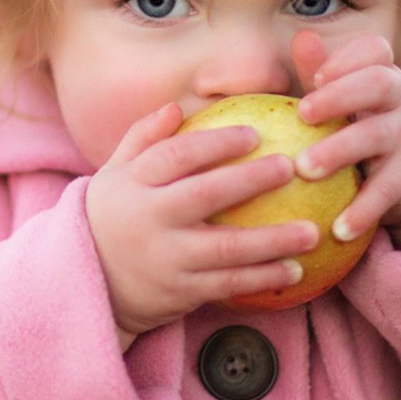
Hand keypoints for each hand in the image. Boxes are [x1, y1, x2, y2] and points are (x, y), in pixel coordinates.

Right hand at [87, 103, 319, 349]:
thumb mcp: (115, 175)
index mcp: (133, 184)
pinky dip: (263, 278)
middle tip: (292, 167)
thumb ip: (143, 139)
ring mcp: (166, 259)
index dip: (216, 142)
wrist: (88, 284)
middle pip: (205, 195)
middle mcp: (149, 220)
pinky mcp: (180, 292)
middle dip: (250, 180)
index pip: (176, 155)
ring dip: (272, 240)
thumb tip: (178, 107)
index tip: (255, 134)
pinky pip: (228, 284)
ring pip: (226, 248)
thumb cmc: (112, 217)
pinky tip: (296, 269)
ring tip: (311, 231)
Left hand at [290, 30, 400, 264]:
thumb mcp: (342, 101)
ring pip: (377, 137)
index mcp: (378, 74)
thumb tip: (301, 36)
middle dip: (341, 95)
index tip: (318, 76)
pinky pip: (386, 191)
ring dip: (339, 151)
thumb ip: (321, 73)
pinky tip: (337, 228)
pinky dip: (362, 210)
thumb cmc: (359, 127)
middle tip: (303, 114)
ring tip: (304, 169)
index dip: (348, 58)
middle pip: (378, 84)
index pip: (374, 50)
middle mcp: (399, 99)